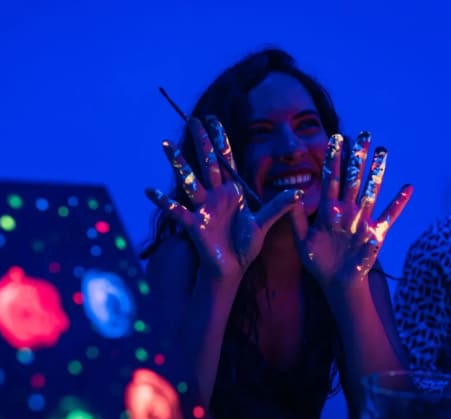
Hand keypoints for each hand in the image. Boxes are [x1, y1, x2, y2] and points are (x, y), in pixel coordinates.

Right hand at [146, 117, 301, 279]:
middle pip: (206, 163)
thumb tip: (299, 192)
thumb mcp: (263, 223)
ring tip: (166, 145)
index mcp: (232, 191)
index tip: (212, 120)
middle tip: (192, 120)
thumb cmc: (245, 245)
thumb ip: (278, 206)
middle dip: (200, 141)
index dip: (219, 139)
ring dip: (178, 163)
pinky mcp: (194, 224)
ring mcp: (202, 208)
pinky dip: (165, 202)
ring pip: (189, 180)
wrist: (232, 268)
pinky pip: (177, 210)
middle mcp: (215, 195)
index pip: (225, 159)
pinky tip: (151, 191)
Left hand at [290, 131, 411, 287]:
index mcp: (329, 210)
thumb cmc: (317, 260)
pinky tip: (407, 188)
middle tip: (364, 134)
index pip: (331, 179)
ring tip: (383, 152)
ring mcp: (362, 220)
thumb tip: (290, 196)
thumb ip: (296, 218)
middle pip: (354, 179)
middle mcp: (347, 210)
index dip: (334, 159)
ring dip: (377, 173)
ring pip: (371, 191)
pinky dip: (398, 204)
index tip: (336, 138)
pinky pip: (389, 216)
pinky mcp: (376, 234)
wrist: (335, 281)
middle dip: (358, 157)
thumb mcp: (302, 239)